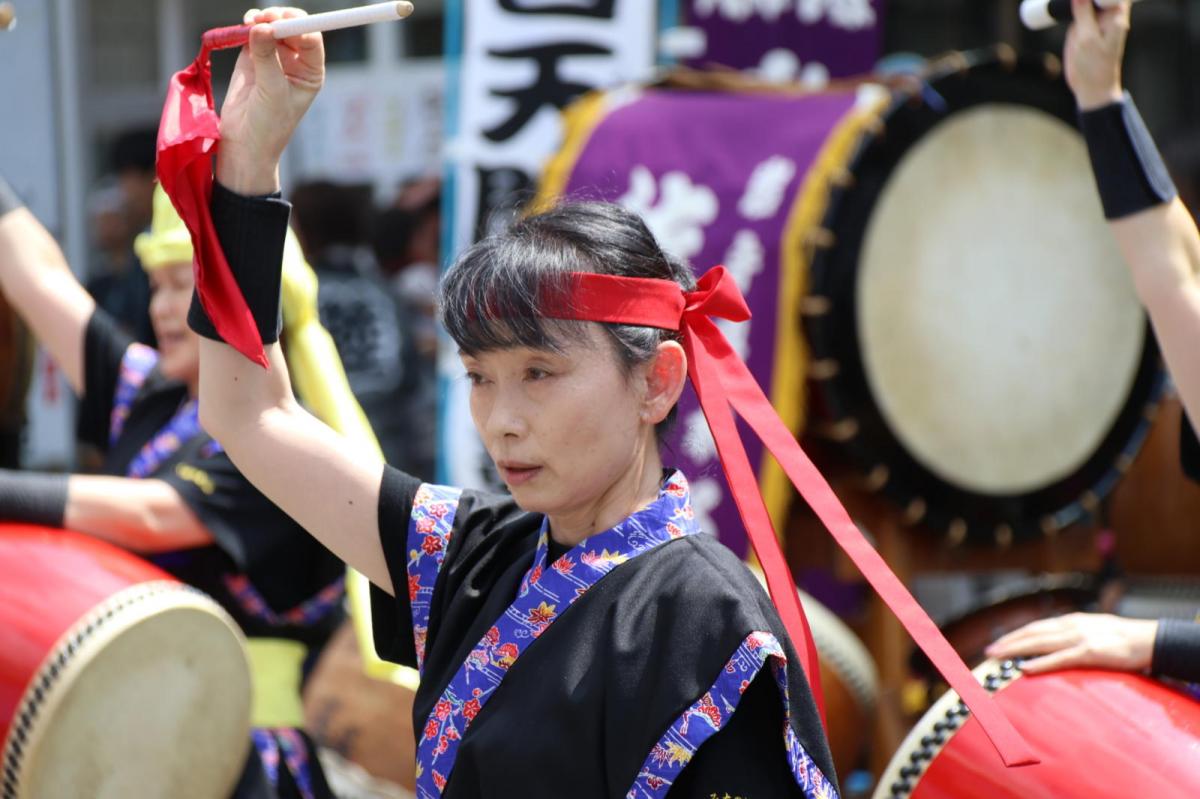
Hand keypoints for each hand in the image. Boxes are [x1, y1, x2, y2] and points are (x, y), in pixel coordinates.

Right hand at [216, 6, 324, 194]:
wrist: (244, 143)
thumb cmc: (268, 125)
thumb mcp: (272, 92)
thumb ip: (267, 59)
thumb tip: (261, 27)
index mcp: (310, 72)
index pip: (311, 40)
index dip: (300, 26)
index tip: (284, 22)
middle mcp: (295, 62)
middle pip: (292, 27)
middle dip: (280, 18)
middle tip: (266, 17)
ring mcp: (273, 57)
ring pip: (272, 26)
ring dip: (263, 18)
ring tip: (252, 22)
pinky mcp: (251, 56)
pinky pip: (252, 33)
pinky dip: (249, 25)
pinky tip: (245, 25)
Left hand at [985, 612, 1156, 674]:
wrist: (1148, 639)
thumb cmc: (1121, 638)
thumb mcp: (1092, 630)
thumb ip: (1072, 635)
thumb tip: (1054, 645)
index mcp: (1070, 622)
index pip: (1035, 628)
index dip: (1015, 635)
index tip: (998, 643)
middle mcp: (1070, 626)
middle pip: (1032, 633)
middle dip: (1008, 642)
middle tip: (988, 651)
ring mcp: (1079, 638)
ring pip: (1040, 643)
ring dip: (1016, 650)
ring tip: (998, 657)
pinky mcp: (1089, 652)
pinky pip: (1060, 658)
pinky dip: (1040, 663)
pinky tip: (1026, 668)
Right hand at [1064, 0, 1130, 110]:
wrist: (1090, 86)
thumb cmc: (1094, 66)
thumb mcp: (1087, 39)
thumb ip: (1084, 14)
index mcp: (1116, 15)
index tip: (1080, 1)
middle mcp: (1108, 14)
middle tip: (1072, 3)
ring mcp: (1095, 19)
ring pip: (1087, 0)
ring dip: (1077, 1)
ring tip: (1077, 22)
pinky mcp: (1083, 26)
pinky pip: (1078, 10)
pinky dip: (1071, 6)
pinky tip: (1064, 7)